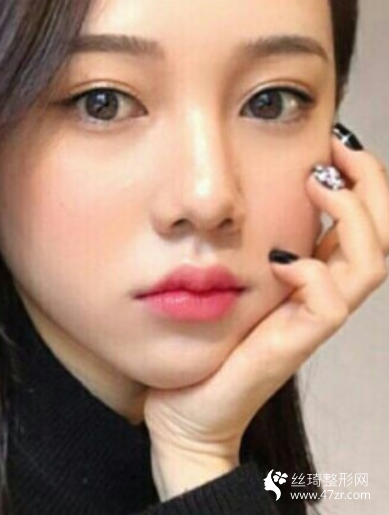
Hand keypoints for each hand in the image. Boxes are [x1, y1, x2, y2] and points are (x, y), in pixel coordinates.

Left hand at [143, 131, 388, 490]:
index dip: (360, 181)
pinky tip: (283, 259)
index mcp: (309, 277)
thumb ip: (239, 247)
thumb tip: (235, 197)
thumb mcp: (225, 280)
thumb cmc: (203, 344)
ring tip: (319, 181)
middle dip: (371, 185)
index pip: (360, 223)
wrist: (184, 411)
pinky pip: (328, 306)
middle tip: (340, 147)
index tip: (334, 142)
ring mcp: (310, 322)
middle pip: (380, 237)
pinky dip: (315, 274)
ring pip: (369, 265)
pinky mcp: (291, 346)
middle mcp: (320, 296)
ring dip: (353, 216)